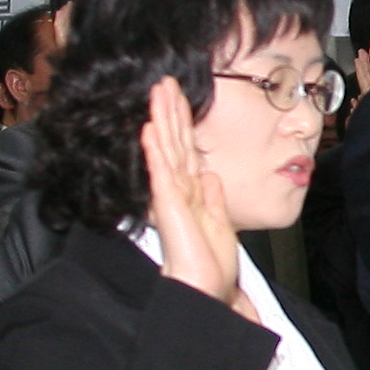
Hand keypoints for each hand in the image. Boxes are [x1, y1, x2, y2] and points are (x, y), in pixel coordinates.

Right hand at [138, 77, 244, 307]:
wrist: (203, 288)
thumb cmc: (209, 264)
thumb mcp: (218, 222)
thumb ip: (212, 196)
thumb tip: (211, 174)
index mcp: (192, 191)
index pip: (188, 148)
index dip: (184, 122)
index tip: (180, 97)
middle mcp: (179, 188)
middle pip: (176, 140)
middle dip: (171, 109)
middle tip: (166, 81)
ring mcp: (171, 194)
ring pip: (167, 148)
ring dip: (163, 118)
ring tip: (158, 91)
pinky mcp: (168, 203)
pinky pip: (161, 171)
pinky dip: (156, 149)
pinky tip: (151, 128)